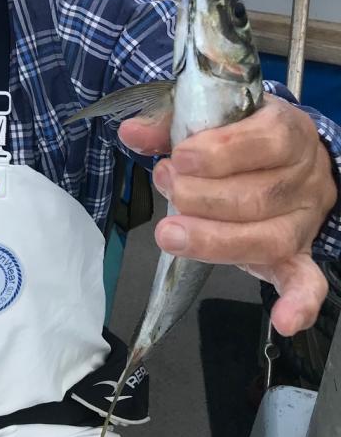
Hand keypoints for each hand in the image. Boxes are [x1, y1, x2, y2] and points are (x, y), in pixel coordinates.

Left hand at [119, 96, 335, 335]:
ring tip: (170, 234)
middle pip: (260, 196)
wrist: (287, 156)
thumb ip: (170, 124)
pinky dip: (298, 303)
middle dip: (202, 197)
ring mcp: (303, 220)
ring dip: (214, 240)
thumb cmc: (240, 135)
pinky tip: (283, 321)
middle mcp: (304, 178)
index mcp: (287, 131)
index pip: (266, 141)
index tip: (180, 158)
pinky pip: (307, 281)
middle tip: (167, 187)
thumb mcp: (211, 116)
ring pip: (269, 238)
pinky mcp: (298, 254)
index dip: (221, 153)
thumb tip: (131, 134)